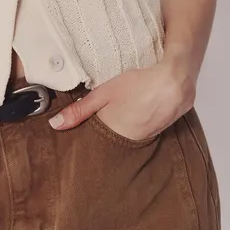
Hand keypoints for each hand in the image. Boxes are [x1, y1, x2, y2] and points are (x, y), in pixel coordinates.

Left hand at [47, 62, 195, 139]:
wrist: (174, 84)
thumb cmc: (137, 85)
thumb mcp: (103, 93)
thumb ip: (79, 110)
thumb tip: (54, 125)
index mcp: (112, 134)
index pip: (93, 145)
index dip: (85, 140)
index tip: (75, 138)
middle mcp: (128, 143)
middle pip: (109, 143)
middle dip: (102, 137)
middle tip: (97, 123)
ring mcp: (144, 139)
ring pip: (124, 138)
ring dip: (119, 130)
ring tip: (116, 116)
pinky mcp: (156, 133)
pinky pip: (139, 134)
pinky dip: (133, 126)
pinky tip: (133, 113)